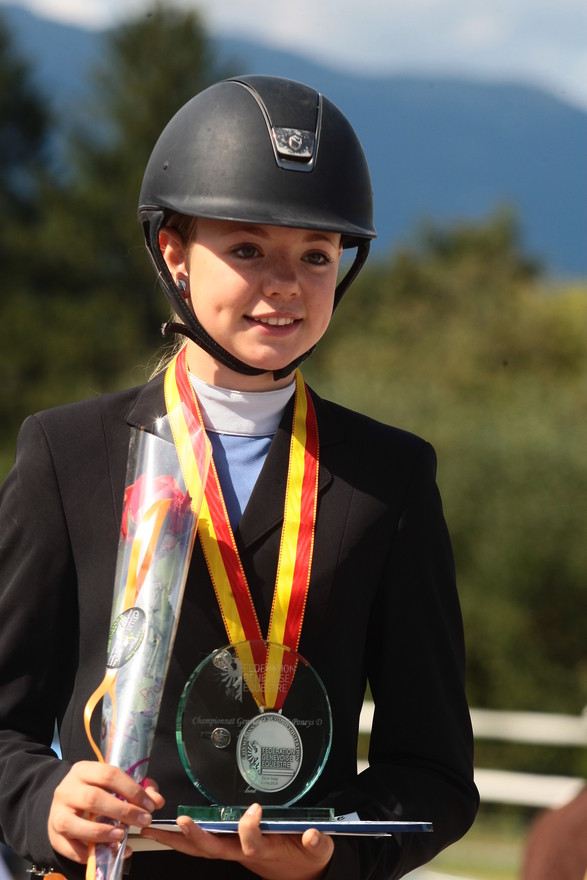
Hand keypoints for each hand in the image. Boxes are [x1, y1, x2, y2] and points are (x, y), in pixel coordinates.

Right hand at [48, 761, 164, 863]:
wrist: (64, 805)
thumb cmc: (95, 792)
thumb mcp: (113, 784)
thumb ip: (138, 790)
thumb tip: (157, 800)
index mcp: (83, 770)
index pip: (109, 775)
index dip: (132, 790)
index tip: (150, 805)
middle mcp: (66, 789)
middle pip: (94, 798)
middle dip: (123, 811)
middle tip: (143, 821)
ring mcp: (57, 813)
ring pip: (74, 824)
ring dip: (102, 832)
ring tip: (122, 836)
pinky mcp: (54, 836)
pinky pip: (70, 848)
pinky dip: (90, 853)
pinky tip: (107, 851)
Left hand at [141, 803, 333, 879]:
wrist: (302, 872)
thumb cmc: (305, 857)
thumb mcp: (318, 850)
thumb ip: (316, 842)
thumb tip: (312, 834)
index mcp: (265, 850)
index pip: (252, 843)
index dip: (250, 829)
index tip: (256, 810)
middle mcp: (243, 852)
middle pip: (215, 849)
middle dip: (197, 837)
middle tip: (181, 821)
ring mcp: (233, 851)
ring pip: (201, 848)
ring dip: (178, 839)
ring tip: (156, 827)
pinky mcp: (229, 846)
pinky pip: (202, 844)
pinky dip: (182, 838)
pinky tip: (167, 830)